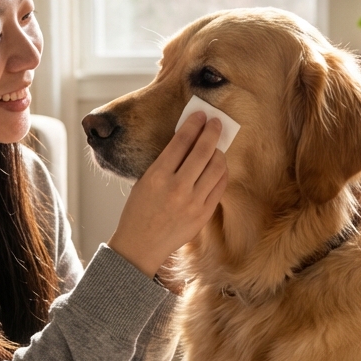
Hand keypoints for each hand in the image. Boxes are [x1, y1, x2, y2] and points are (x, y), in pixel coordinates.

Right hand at [108, 113, 227, 277]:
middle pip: (203, 151)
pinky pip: (220, 186)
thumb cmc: (139, 210)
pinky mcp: (203, 214)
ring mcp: (193, 202)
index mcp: (157, 176)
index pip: (181, 141)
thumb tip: (188, 140)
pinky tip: (218, 166)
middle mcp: (177, 188)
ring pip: (216, 167)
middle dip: (212, 131)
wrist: (140, 245)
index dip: (193, 124)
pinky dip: (221, 172)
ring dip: (218, 151)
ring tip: (217, 146)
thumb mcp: (144, 181)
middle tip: (216, 122)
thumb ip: (165, 162)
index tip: (200, 114)